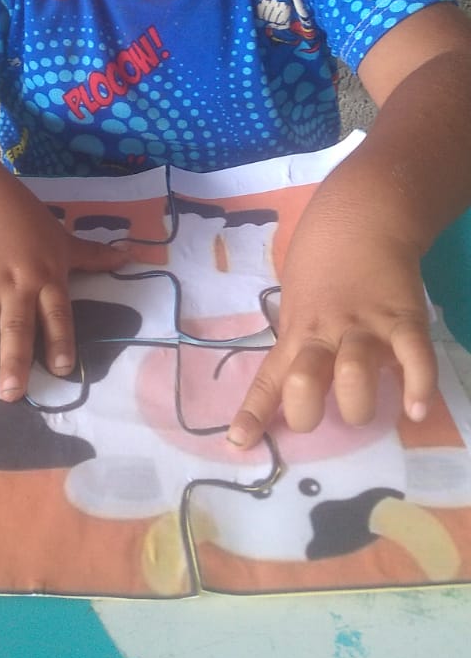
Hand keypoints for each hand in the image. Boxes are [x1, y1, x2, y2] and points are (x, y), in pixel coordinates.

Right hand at [0, 182, 128, 398]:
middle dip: (12, 360)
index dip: (60, 339)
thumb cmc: (26, 222)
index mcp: (44, 280)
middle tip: (11, 394)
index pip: (57, 314)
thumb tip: (133, 256)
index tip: (63, 369)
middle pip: (14, 327)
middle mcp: (13, 287)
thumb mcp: (62, 239)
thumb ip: (93, 256)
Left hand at [227, 207, 436, 447]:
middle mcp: (324, 334)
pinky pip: (413, 357)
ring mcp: (364, 326)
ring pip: (352, 373)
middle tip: (320, 413)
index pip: (268, 380)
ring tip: (361, 408)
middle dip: (307, 412)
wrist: (361, 215)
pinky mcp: (403, 318)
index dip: (253, 413)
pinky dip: (418, 386)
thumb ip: (299, 338)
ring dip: (356, 403)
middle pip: (303, 382)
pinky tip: (416, 409)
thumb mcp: (296, 300)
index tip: (238, 442)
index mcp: (296, 332)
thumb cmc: (322, 259)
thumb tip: (293, 376)